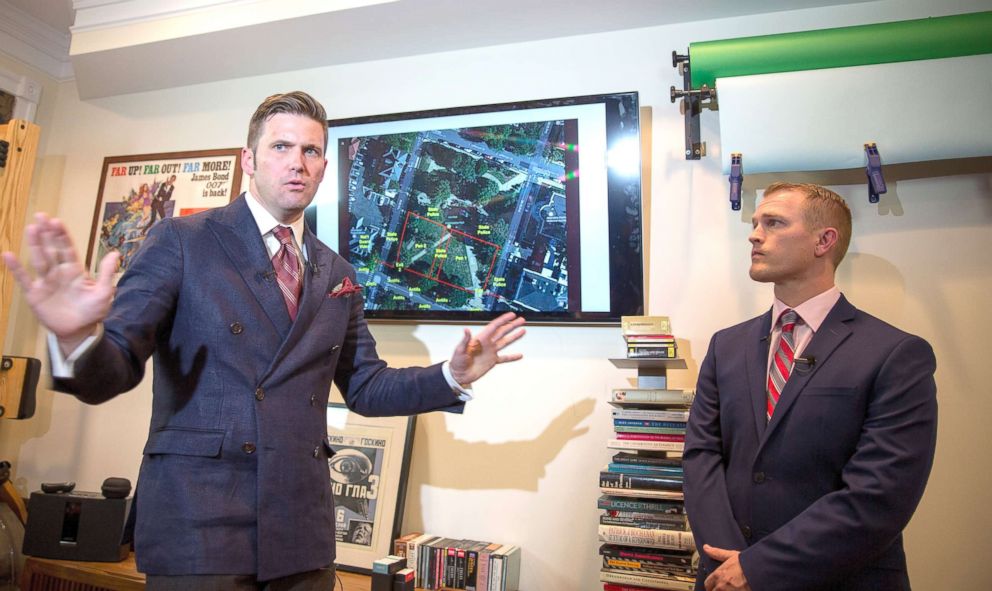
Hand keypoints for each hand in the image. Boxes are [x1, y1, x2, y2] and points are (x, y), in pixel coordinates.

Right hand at [2, 213, 119, 353]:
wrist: (79, 330)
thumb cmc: (93, 311)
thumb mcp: (104, 293)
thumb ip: (106, 273)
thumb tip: (115, 253)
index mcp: (75, 270)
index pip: (67, 249)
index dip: (61, 235)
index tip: (56, 221)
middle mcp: (58, 272)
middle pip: (51, 249)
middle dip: (46, 234)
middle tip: (41, 215)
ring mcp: (45, 281)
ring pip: (39, 260)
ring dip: (35, 245)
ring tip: (31, 229)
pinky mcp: (35, 293)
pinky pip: (24, 279)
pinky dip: (15, 268)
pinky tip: (8, 255)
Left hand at [448, 312, 525, 386]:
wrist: (459, 375)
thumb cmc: (457, 362)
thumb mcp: (460, 350)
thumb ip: (465, 340)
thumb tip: (466, 330)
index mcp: (480, 339)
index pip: (494, 326)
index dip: (503, 320)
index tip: (511, 315)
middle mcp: (487, 343)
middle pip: (502, 331)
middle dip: (512, 325)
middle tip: (521, 319)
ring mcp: (491, 352)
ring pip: (505, 342)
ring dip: (514, 336)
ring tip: (522, 330)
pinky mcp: (492, 361)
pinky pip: (504, 358)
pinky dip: (512, 357)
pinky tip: (519, 355)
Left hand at [704, 544, 750, 590]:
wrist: (760, 571)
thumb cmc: (747, 563)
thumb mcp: (731, 555)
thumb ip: (717, 553)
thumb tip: (706, 548)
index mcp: (718, 575)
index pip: (707, 584)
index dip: (711, 585)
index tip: (714, 585)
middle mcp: (721, 586)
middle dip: (716, 590)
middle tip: (722, 587)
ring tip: (730, 589)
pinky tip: (737, 590)